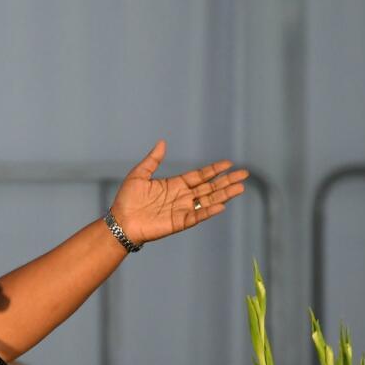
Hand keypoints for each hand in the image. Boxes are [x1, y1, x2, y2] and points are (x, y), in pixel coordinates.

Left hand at [110, 139, 248, 244]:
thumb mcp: (139, 175)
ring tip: (240, 188)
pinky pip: (196, 216)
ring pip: (208, 201)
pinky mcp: (178, 223)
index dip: (214, 170)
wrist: (120, 222)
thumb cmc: (126, 200)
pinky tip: (221, 205)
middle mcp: (182, 197)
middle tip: (244, 174)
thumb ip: (153, 160)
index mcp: (175, 185)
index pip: (199, 176)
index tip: (228, 163)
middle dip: (226, 181)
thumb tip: (163, 142)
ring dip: (224, 195)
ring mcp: (182, 210)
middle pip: (209, 187)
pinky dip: (208, 211)